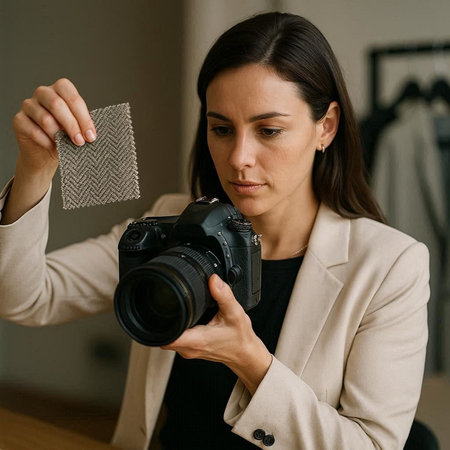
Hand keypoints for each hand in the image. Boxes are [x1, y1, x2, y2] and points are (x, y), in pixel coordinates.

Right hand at [13, 78, 95, 174]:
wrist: (45, 154)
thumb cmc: (64, 137)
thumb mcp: (77, 129)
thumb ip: (82, 125)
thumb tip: (90, 133)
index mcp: (60, 90)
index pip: (71, 96)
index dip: (83, 117)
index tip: (90, 135)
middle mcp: (43, 93)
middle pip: (57, 104)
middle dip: (72, 125)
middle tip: (80, 142)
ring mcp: (28, 105)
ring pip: (45, 119)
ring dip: (58, 135)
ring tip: (65, 145)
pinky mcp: (19, 120)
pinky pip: (34, 130)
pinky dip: (46, 141)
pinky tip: (52, 147)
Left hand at [162, 274, 271, 394]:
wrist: (245, 354)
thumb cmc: (240, 338)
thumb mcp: (235, 313)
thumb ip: (223, 295)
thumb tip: (213, 279)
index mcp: (198, 340)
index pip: (167, 337)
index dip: (157, 325)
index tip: (157, 310)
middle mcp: (190, 348)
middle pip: (162, 336)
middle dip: (160, 321)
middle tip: (165, 304)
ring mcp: (189, 350)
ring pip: (168, 338)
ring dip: (169, 325)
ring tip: (176, 310)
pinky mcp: (191, 349)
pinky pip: (176, 339)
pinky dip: (176, 328)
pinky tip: (184, 318)